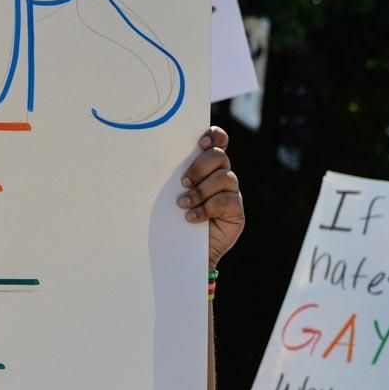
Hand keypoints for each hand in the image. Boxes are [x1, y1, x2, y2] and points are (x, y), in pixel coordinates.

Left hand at [179, 126, 243, 268]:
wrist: (182, 252)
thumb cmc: (171, 220)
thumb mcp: (168, 196)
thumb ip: (171, 179)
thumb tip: (152, 161)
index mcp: (205, 167)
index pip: (217, 142)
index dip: (214, 136)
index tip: (201, 142)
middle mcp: (221, 176)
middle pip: (220, 156)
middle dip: (200, 166)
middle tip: (183, 181)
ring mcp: (231, 193)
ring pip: (224, 177)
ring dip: (201, 190)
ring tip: (182, 204)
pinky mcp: (236, 211)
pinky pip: (227, 201)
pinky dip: (207, 208)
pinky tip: (191, 218)